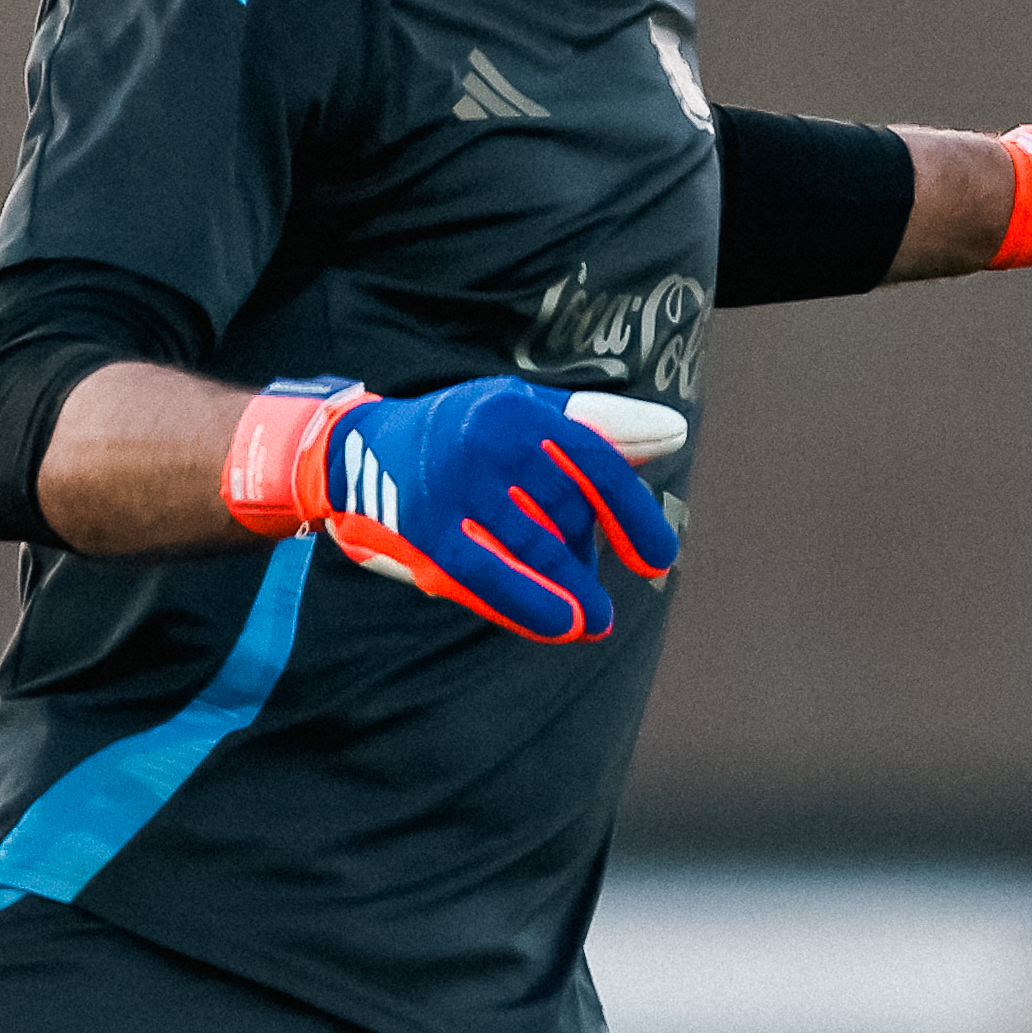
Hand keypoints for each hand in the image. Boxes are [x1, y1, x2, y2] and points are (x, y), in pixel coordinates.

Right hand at [220, 375, 685, 642]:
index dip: (632, 515)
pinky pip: (483, 572)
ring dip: (566, 590)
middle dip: (582, 560)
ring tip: (592, 622)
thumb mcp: (526, 416)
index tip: (659, 559)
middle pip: (563, 511)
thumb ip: (597, 428)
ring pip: (530, 546)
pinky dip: (523, 602)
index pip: (594, 461)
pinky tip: (560, 626)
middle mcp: (486, 437)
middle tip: (600, 605)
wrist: (358, 450)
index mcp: (519, 407)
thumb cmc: (465, 433)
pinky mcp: (424, 525)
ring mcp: (452, 481)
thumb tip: (673, 432)